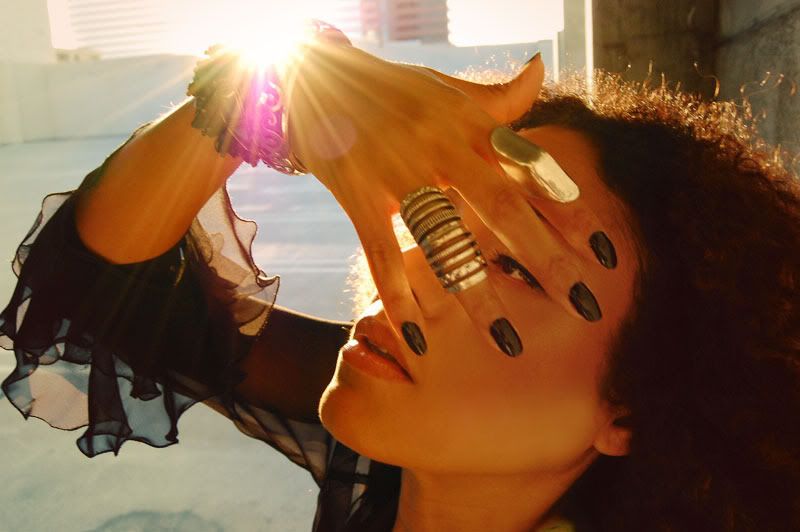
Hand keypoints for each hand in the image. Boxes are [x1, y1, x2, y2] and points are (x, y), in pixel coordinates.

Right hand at [284, 44, 603, 356]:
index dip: (571, 210)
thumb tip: (539, 68)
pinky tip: (416, 334)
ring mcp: (399, 172)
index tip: (606, 253)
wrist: (314, 78)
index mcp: (469, 125)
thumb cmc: (390, 89)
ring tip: (507, 341)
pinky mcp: (359, 195)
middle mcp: (442, 148)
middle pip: (504, 209)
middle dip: (546, 259)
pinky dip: (398, 294)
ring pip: (445, 240)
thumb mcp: (447, 87)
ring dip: (478, 295)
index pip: (531, 169)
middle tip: (584, 304)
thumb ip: (497, 95)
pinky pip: (382, 252)